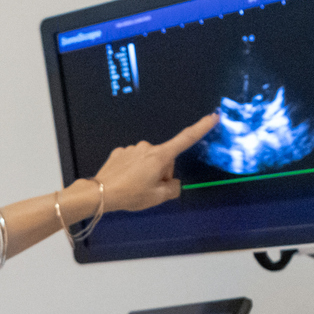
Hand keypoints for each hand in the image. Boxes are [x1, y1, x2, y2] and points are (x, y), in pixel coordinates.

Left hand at [89, 114, 217, 214]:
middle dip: (162, 173)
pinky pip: (134, 161)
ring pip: (148, 161)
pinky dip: (133, 170)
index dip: (201, 128)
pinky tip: (125, 180)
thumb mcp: (158, 197)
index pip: (185, 140)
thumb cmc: (131, 194)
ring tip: (135, 187)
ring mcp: (132, 148)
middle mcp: (147, 147)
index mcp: (160, 156)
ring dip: (147, 172)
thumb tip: (173, 183)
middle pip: (164, 159)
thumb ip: (173, 189)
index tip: (213, 116)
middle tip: (150, 189)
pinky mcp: (120, 152)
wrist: (100, 193)